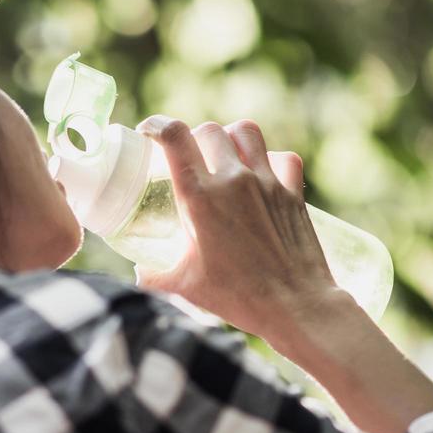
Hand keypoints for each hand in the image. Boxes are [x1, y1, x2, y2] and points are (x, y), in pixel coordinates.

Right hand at [132, 116, 344, 338]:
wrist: (295, 306)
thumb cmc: (238, 298)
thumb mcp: (185, 286)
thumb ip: (155, 276)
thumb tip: (137, 275)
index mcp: (200, 198)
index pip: (175, 137)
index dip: (157, 126)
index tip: (149, 133)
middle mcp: (233, 181)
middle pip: (208, 130)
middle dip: (193, 138)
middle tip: (188, 159)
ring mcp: (266, 183)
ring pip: (246, 131)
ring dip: (230, 137)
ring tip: (224, 156)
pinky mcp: (292, 193)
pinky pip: (283, 158)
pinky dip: (270, 159)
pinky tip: (262, 175)